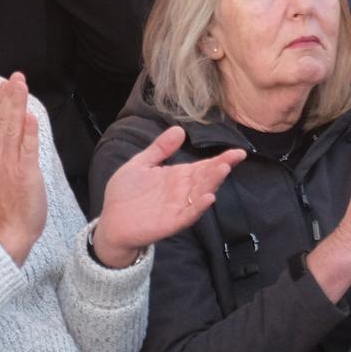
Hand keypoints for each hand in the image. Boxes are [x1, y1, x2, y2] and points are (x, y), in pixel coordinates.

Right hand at [0, 73, 46, 265]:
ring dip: (17, 106)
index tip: (5, 83)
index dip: (0, 103)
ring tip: (21, 86)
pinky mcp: (25, 174)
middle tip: (16, 76)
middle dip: (10, 97)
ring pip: (13, 129)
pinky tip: (29, 116)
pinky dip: (28, 132)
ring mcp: (10, 165)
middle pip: (3, 122)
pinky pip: (27, 150)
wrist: (5, 235)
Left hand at [92, 125, 243, 268]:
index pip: (203, 166)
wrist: (112, 220)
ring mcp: (178, 206)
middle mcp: (182, 191)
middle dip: (219, 168)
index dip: (221, 158)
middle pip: (205, 178)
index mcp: (177, 176)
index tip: (238, 151)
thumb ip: (160, 148)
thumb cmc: (126, 192)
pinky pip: (189, 214)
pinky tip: (208, 197)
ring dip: (212, 183)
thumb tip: (179, 129)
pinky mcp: (171, 222)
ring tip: (223, 169)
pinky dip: (199, 207)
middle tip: (233, 157)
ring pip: (200, 194)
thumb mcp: (141, 163)